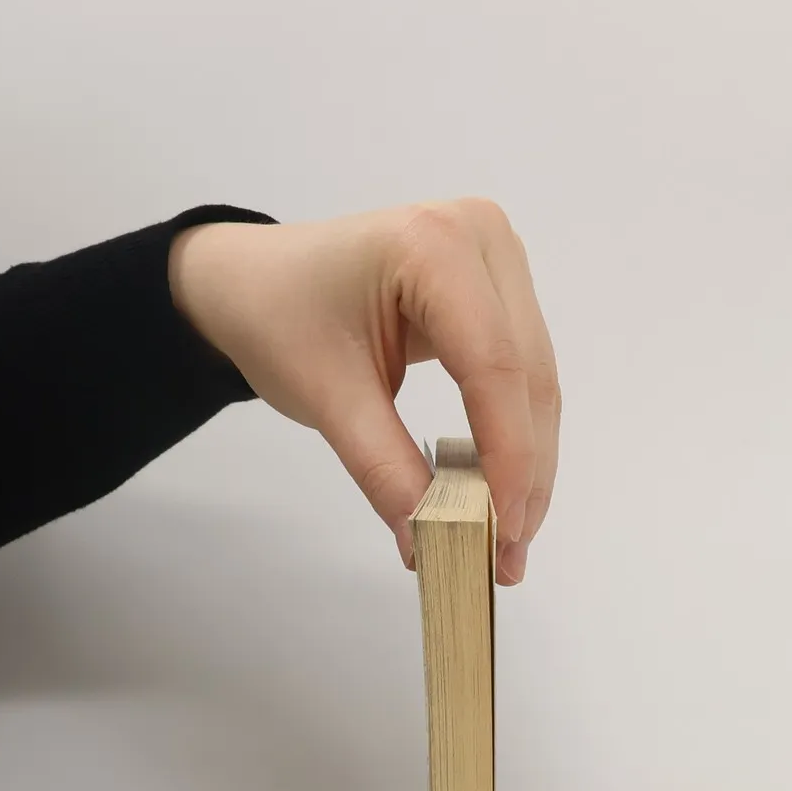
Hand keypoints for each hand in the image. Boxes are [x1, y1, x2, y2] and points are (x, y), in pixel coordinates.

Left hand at [168, 199, 558, 583]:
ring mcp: (498, 257)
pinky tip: (505, 492)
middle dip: (523, 471)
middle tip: (508, 554)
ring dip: (530, 462)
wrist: (256, 280)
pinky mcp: (502, 286)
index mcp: (432, 244)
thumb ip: (383, 467)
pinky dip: (516, 435)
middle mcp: (480, 236)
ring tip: (510, 538)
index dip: (507, 453)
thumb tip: (434, 542)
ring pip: (536, 378)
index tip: (501, 529)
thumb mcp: (325, 395)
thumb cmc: (279, 318)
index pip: (492, 362)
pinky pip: (523, 371)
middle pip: (526, 373)